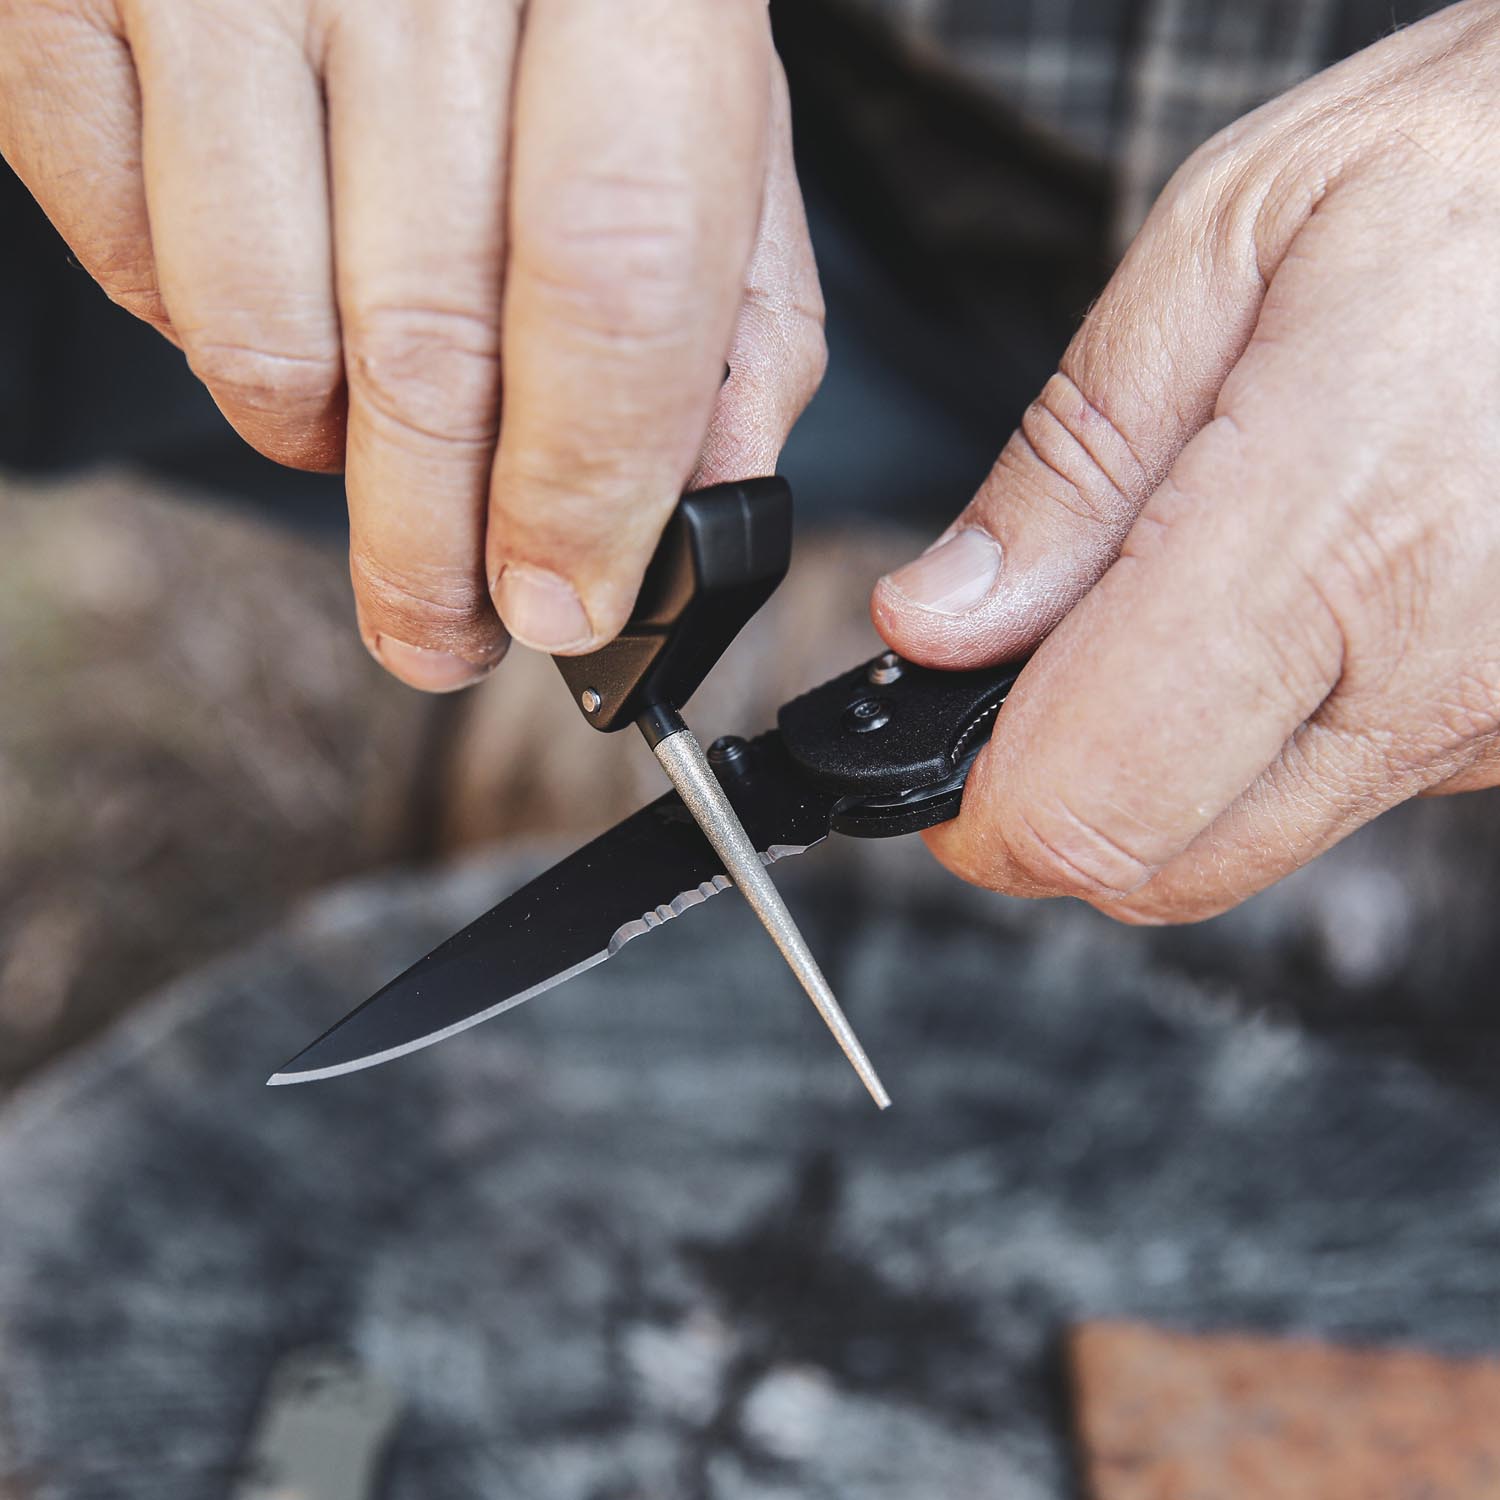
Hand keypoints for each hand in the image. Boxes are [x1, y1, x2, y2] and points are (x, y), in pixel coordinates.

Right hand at [0, 0, 823, 688]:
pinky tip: (278, 292)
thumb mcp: (701, 97)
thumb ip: (731, 299)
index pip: (613, 280)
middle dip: (438, 549)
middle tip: (445, 633)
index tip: (565, 608)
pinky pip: (127, 266)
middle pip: (427, 347)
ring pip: (263, 340)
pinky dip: (208, 339)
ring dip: (326, 448)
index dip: (585, 487)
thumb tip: (700, 501)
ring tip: (370, 423)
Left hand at [873, 0, 1499, 922]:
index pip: (1093, 797)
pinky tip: (1271, 618)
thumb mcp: (1221, 247)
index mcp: (1329, 530)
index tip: (934, 744)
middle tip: (1014, 682)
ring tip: (1157, 611)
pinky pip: (1336, 793)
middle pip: (1158, 865)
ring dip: (1151, 772)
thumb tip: (940, 624)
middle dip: (1048, 802)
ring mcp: (1496, 714)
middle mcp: (1433, 663)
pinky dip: (1256, 741)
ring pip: (1243, 844)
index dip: (976, 807)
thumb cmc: (1469, 172)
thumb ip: (1067, 467)